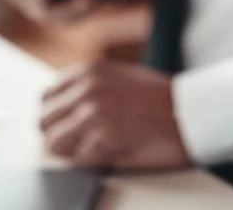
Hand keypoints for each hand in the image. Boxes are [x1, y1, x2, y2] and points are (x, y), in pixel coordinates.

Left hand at [40, 61, 190, 169]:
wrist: (188, 112)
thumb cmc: (158, 98)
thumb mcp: (118, 76)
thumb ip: (87, 86)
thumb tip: (61, 105)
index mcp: (89, 71)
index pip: (46, 97)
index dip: (56, 116)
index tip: (67, 125)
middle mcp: (87, 88)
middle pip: (44, 121)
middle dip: (59, 134)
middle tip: (80, 142)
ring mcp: (93, 113)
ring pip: (53, 143)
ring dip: (70, 150)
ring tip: (95, 147)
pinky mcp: (102, 138)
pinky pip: (77, 159)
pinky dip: (89, 161)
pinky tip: (111, 151)